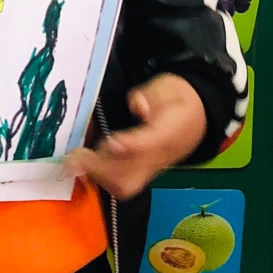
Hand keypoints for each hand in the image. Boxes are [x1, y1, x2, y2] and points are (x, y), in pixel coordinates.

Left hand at [63, 74, 206, 199]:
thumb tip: (137, 106)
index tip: (111, 143)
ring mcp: (151, 169)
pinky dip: (100, 177)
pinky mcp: (143, 174)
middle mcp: (160, 158)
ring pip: (125, 185)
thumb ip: (151, 95)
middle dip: (101, 169)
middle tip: (75, 156)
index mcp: (171, 133)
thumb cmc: (176, 99)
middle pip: (132, 174)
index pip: (150, 144)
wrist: (197, 118)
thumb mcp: (168, 87)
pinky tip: (82, 164)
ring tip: (75, 159)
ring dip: (97, 174)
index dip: (130, 147)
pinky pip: (122, 184)